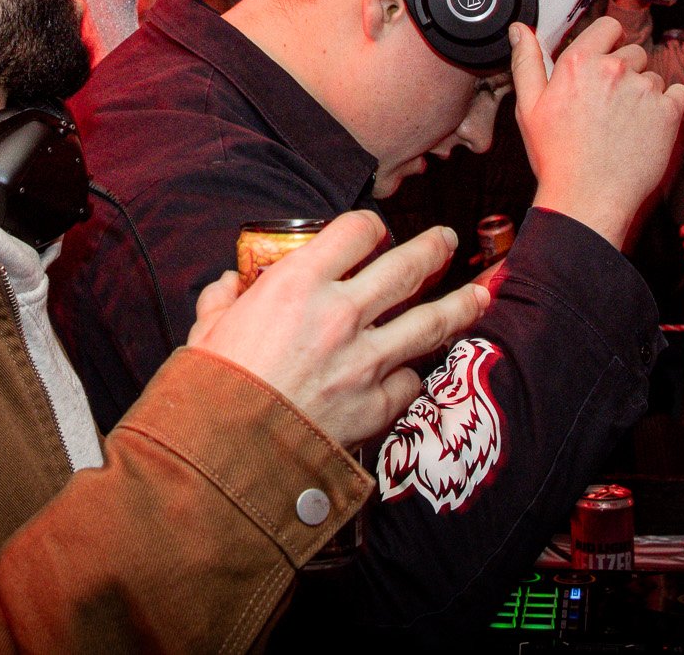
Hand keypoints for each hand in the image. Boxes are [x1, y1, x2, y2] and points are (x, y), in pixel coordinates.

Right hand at [187, 211, 487, 448]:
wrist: (225, 457)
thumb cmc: (211, 391)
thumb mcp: (207, 330)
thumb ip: (222, 300)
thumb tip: (227, 285)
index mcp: (298, 283)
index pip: (355, 231)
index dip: (370, 227)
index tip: (375, 231)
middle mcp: (341, 313)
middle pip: (407, 267)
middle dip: (434, 249)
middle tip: (447, 241)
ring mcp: (365, 360)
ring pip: (431, 321)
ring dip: (459, 304)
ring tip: (476, 295)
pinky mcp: (376, 406)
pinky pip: (410, 382)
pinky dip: (413, 375)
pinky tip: (417, 371)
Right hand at [511, 17, 683, 248]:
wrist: (588, 198)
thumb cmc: (557, 157)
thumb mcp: (529, 107)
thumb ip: (527, 62)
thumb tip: (521, 30)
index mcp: (579, 63)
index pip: (609, 27)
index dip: (608, 42)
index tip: (605, 61)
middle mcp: (614, 70)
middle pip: (633, 53)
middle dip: (624, 72)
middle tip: (608, 105)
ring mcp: (643, 89)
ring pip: (653, 77)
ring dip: (644, 92)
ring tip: (624, 123)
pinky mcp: (668, 112)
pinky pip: (679, 93)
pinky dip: (669, 106)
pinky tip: (648, 126)